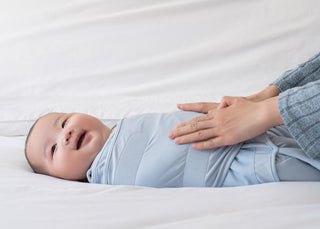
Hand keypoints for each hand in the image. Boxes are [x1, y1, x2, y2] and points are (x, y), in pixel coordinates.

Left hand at [168, 96, 282, 148]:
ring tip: (176, 142)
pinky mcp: (229, 138)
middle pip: (195, 126)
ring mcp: (222, 130)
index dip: (186, 123)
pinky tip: (193, 147)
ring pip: (200, 135)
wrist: (262, 112)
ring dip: (187, 138)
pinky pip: (213, 143)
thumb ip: (225, 101)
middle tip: (169, 136)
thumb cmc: (250, 106)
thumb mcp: (235, 100)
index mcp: (217, 112)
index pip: (197, 118)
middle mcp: (216, 121)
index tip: (176, 127)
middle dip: (181, 131)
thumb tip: (219, 104)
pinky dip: (202, 145)